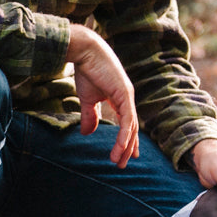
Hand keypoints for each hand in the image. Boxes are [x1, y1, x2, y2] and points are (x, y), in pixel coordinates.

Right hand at [67, 25, 137, 167]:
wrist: (84, 51)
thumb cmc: (86, 70)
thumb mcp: (87, 99)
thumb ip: (89, 116)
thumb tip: (86, 133)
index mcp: (121, 98)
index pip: (128, 123)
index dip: (128, 140)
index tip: (128, 155)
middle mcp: (127, 98)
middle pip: (132, 128)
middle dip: (128, 148)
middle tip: (122, 164)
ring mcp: (127, 96)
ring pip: (131, 126)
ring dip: (125, 146)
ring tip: (119, 161)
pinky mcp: (124, 94)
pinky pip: (127, 119)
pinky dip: (125, 134)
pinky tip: (122, 147)